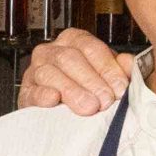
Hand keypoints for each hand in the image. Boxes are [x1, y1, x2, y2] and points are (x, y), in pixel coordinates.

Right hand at [15, 29, 136, 114]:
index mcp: (74, 41)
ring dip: (72, 91)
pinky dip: (43, 96)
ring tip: (89, 107)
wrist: (62, 114)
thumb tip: (129, 63)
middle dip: (91, 81)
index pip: (91, 48)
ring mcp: (36, 70)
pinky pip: (33, 91)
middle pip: (70, 59)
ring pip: (51, 73)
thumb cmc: (88, 90)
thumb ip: (120, 69)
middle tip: (106, 101)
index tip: (120, 88)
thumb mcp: (107, 76)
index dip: (108, 68)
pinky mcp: (26, 92)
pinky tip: (55, 100)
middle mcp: (53, 51)